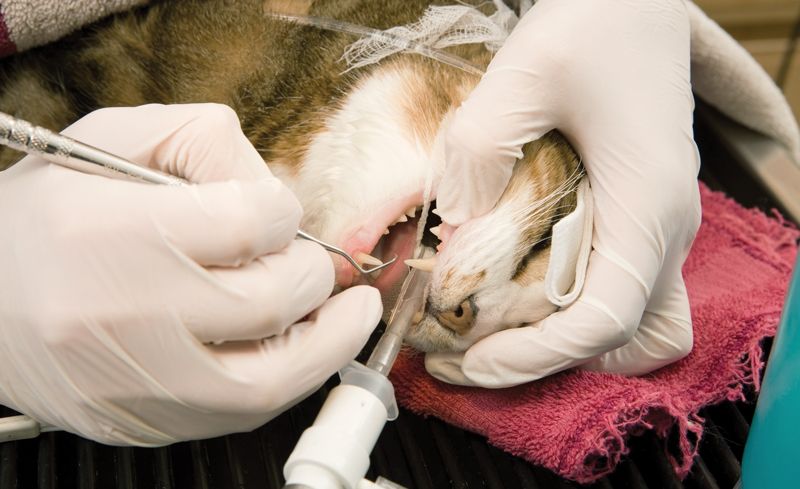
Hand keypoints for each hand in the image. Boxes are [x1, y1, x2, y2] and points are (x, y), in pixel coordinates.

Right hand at [0, 104, 381, 443]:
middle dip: (310, 276)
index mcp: (105, 231)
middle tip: (311, 264)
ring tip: (352, 313)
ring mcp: (130, 383)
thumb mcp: (112, 143)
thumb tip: (275, 193)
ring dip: (331, 343)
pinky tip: (302, 347)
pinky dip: (288, 379)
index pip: (245, 225)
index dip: (282, 215)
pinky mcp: (140, 421)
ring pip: (268, 378)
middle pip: (266, 301)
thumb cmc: (48, 218)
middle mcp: (117, 315)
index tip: (276, 215)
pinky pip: (238, 413)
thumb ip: (203, 144)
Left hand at [429, 0, 699, 385]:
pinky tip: (524, 286)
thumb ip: (481, 148)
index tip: (474, 360)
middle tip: (478, 353)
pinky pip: (623, 289)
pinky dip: (577, 309)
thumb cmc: (594, 25)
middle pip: (626, 340)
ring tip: (499, 330)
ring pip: (635, 325)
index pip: (605, 319)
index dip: (538, 355)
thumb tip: (455, 222)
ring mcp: (660, 223)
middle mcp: (666, 227)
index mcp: (648, 203)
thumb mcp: (525, 74)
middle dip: (551, 359)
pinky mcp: (643, 212)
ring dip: (570, 341)